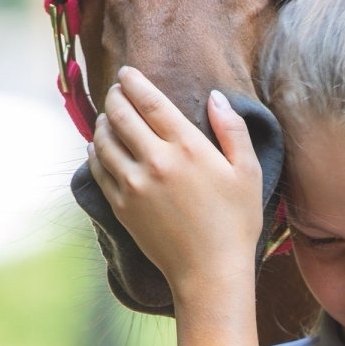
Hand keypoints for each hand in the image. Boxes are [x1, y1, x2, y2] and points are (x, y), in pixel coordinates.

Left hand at [88, 68, 262, 297]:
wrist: (210, 272)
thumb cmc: (236, 222)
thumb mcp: (248, 172)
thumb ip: (233, 130)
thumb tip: (216, 97)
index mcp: (187, 148)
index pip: (150, 102)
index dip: (135, 82)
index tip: (128, 73)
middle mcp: (155, 161)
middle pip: (120, 115)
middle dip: (115, 96)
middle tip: (116, 90)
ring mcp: (133, 185)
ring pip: (104, 140)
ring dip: (103, 122)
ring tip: (108, 116)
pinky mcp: (121, 206)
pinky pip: (99, 168)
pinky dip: (96, 151)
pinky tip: (100, 147)